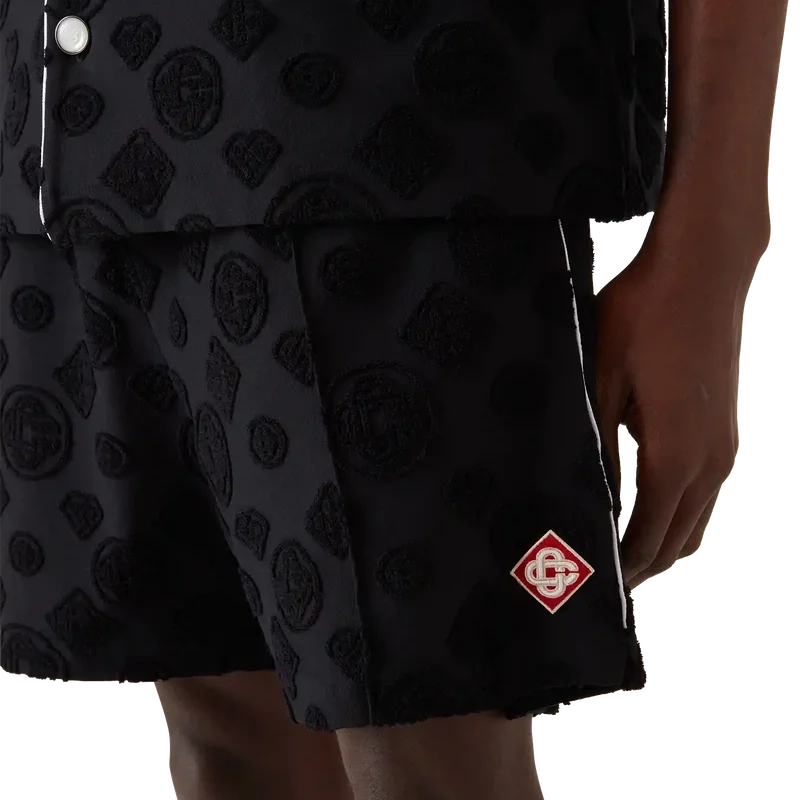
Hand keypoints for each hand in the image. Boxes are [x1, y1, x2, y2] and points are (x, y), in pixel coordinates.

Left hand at [594, 215, 768, 588]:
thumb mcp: (603, 380)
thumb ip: (600, 445)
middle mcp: (709, 462)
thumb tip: (592, 496)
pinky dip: (682, 519)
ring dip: (664, 546)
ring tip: (625, 557)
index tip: (592, 584)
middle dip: (642, 566)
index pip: (647, 536)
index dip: (621, 566)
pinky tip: (653, 512)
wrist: (702, 270)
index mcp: (674, 455)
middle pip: (678, 541)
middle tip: (602, 582)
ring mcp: (724, 448)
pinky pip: (707, 496)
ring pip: (698, 523)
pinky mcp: (726, 431)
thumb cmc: (644, 317)